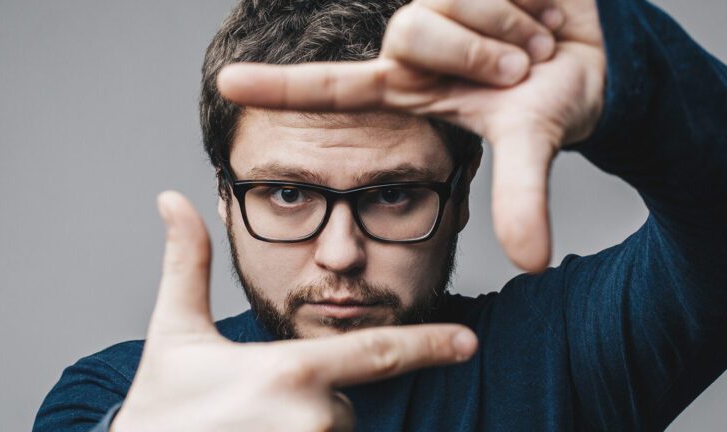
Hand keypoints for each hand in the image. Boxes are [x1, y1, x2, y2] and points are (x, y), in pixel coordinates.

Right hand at [110, 191, 476, 431]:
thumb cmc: (160, 406)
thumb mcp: (176, 333)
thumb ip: (187, 263)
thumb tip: (171, 198)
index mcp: (290, 372)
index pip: (377, 353)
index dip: (429, 344)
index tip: (469, 340)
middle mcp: (313, 418)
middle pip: (344, 403)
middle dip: (313, 397)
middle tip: (256, 406)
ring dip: (305, 426)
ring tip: (252, 428)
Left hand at [216, 0, 605, 270]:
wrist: (598, 53)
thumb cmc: (551, 97)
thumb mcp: (530, 144)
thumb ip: (522, 198)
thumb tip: (533, 263)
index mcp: (408, 91)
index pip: (332, 89)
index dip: (281, 90)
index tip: (227, 86)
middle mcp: (410, 46)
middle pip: (410, 35)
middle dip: (478, 57)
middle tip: (521, 71)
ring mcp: (434, 5)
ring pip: (446, 5)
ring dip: (506, 30)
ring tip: (534, 42)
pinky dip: (524, 0)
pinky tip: (538, 8)